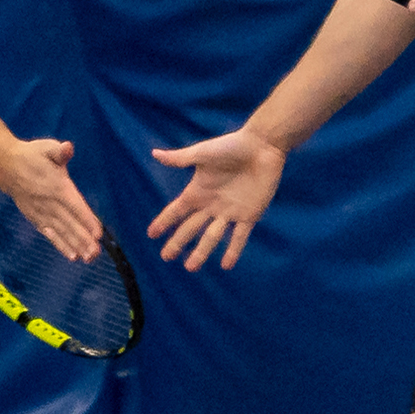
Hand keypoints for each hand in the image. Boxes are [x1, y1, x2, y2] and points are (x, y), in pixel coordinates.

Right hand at [0, 138, 101, 261]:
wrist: (5, 166)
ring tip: (88, 257)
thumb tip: (67, 148)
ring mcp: (42, 213)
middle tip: (96, 253)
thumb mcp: (46, 148)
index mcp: (57, 186)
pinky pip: (50, 234)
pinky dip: (60, 245)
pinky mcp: (35, 218)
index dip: (87, 219)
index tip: (98, 233)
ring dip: (75, 245)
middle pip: (70, 223)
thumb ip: (59, 151)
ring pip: (61, 232)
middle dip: (83, 239)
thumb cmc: (31, 155)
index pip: (75, 205)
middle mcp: (50, 203)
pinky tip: (71, 256)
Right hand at [147, 129, 286, 270]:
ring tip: (191, 267)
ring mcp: (230, 212)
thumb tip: (154, 154)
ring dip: (202, 252)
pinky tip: (226, 265)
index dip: (164, 222)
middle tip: (166, 257)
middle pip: (190, 228)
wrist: (262, 146)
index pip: (176, 211)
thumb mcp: (203, 153)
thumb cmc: (232, 146)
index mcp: (198, 191)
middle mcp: (211, 205)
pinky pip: (239, 236)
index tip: (151, 234)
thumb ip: (180, 158)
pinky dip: (233, 250)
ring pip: (212, 237)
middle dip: (177, 242)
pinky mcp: (249, 215)